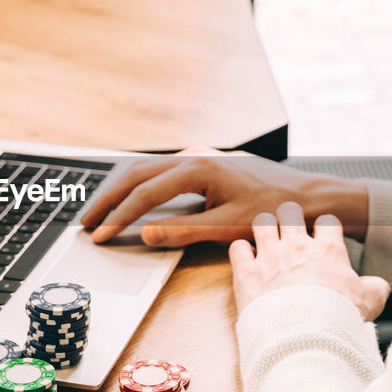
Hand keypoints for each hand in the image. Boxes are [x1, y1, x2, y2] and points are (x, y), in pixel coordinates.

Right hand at [81, 147, 368, 246]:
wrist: (305, 196)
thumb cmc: (273, 209)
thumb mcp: (227, 226)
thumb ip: (183, 231)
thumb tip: (144, 234)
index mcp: (198, 168)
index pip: (145, 193)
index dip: (118, 216)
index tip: (100, 235)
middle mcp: (195, 156)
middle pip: (136, 174)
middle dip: (107, 199)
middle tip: (85, 223)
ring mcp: (198, 156)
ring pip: (145, 169)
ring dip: (120, 191)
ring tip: (99, 212)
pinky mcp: (203, 162)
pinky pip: (160, 171)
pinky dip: (139, 185)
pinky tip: (132, 199)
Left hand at [229, 202, 389, 321]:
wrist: (306, 338)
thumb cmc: (338, 320)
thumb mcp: (370, 302)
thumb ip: (375, 288)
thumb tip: (378, 286)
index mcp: (328, 249)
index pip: (327, 221)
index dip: (324, 229)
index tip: (322, 239)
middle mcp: (297, 246)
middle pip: (290, 211)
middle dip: (289, 219)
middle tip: (289, 233)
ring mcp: (270, 256)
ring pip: (261, 222)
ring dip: (263, 229)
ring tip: (265, 240)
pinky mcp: (247, 272)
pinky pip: (237, 247)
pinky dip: (241, 252)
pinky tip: (246, 261)